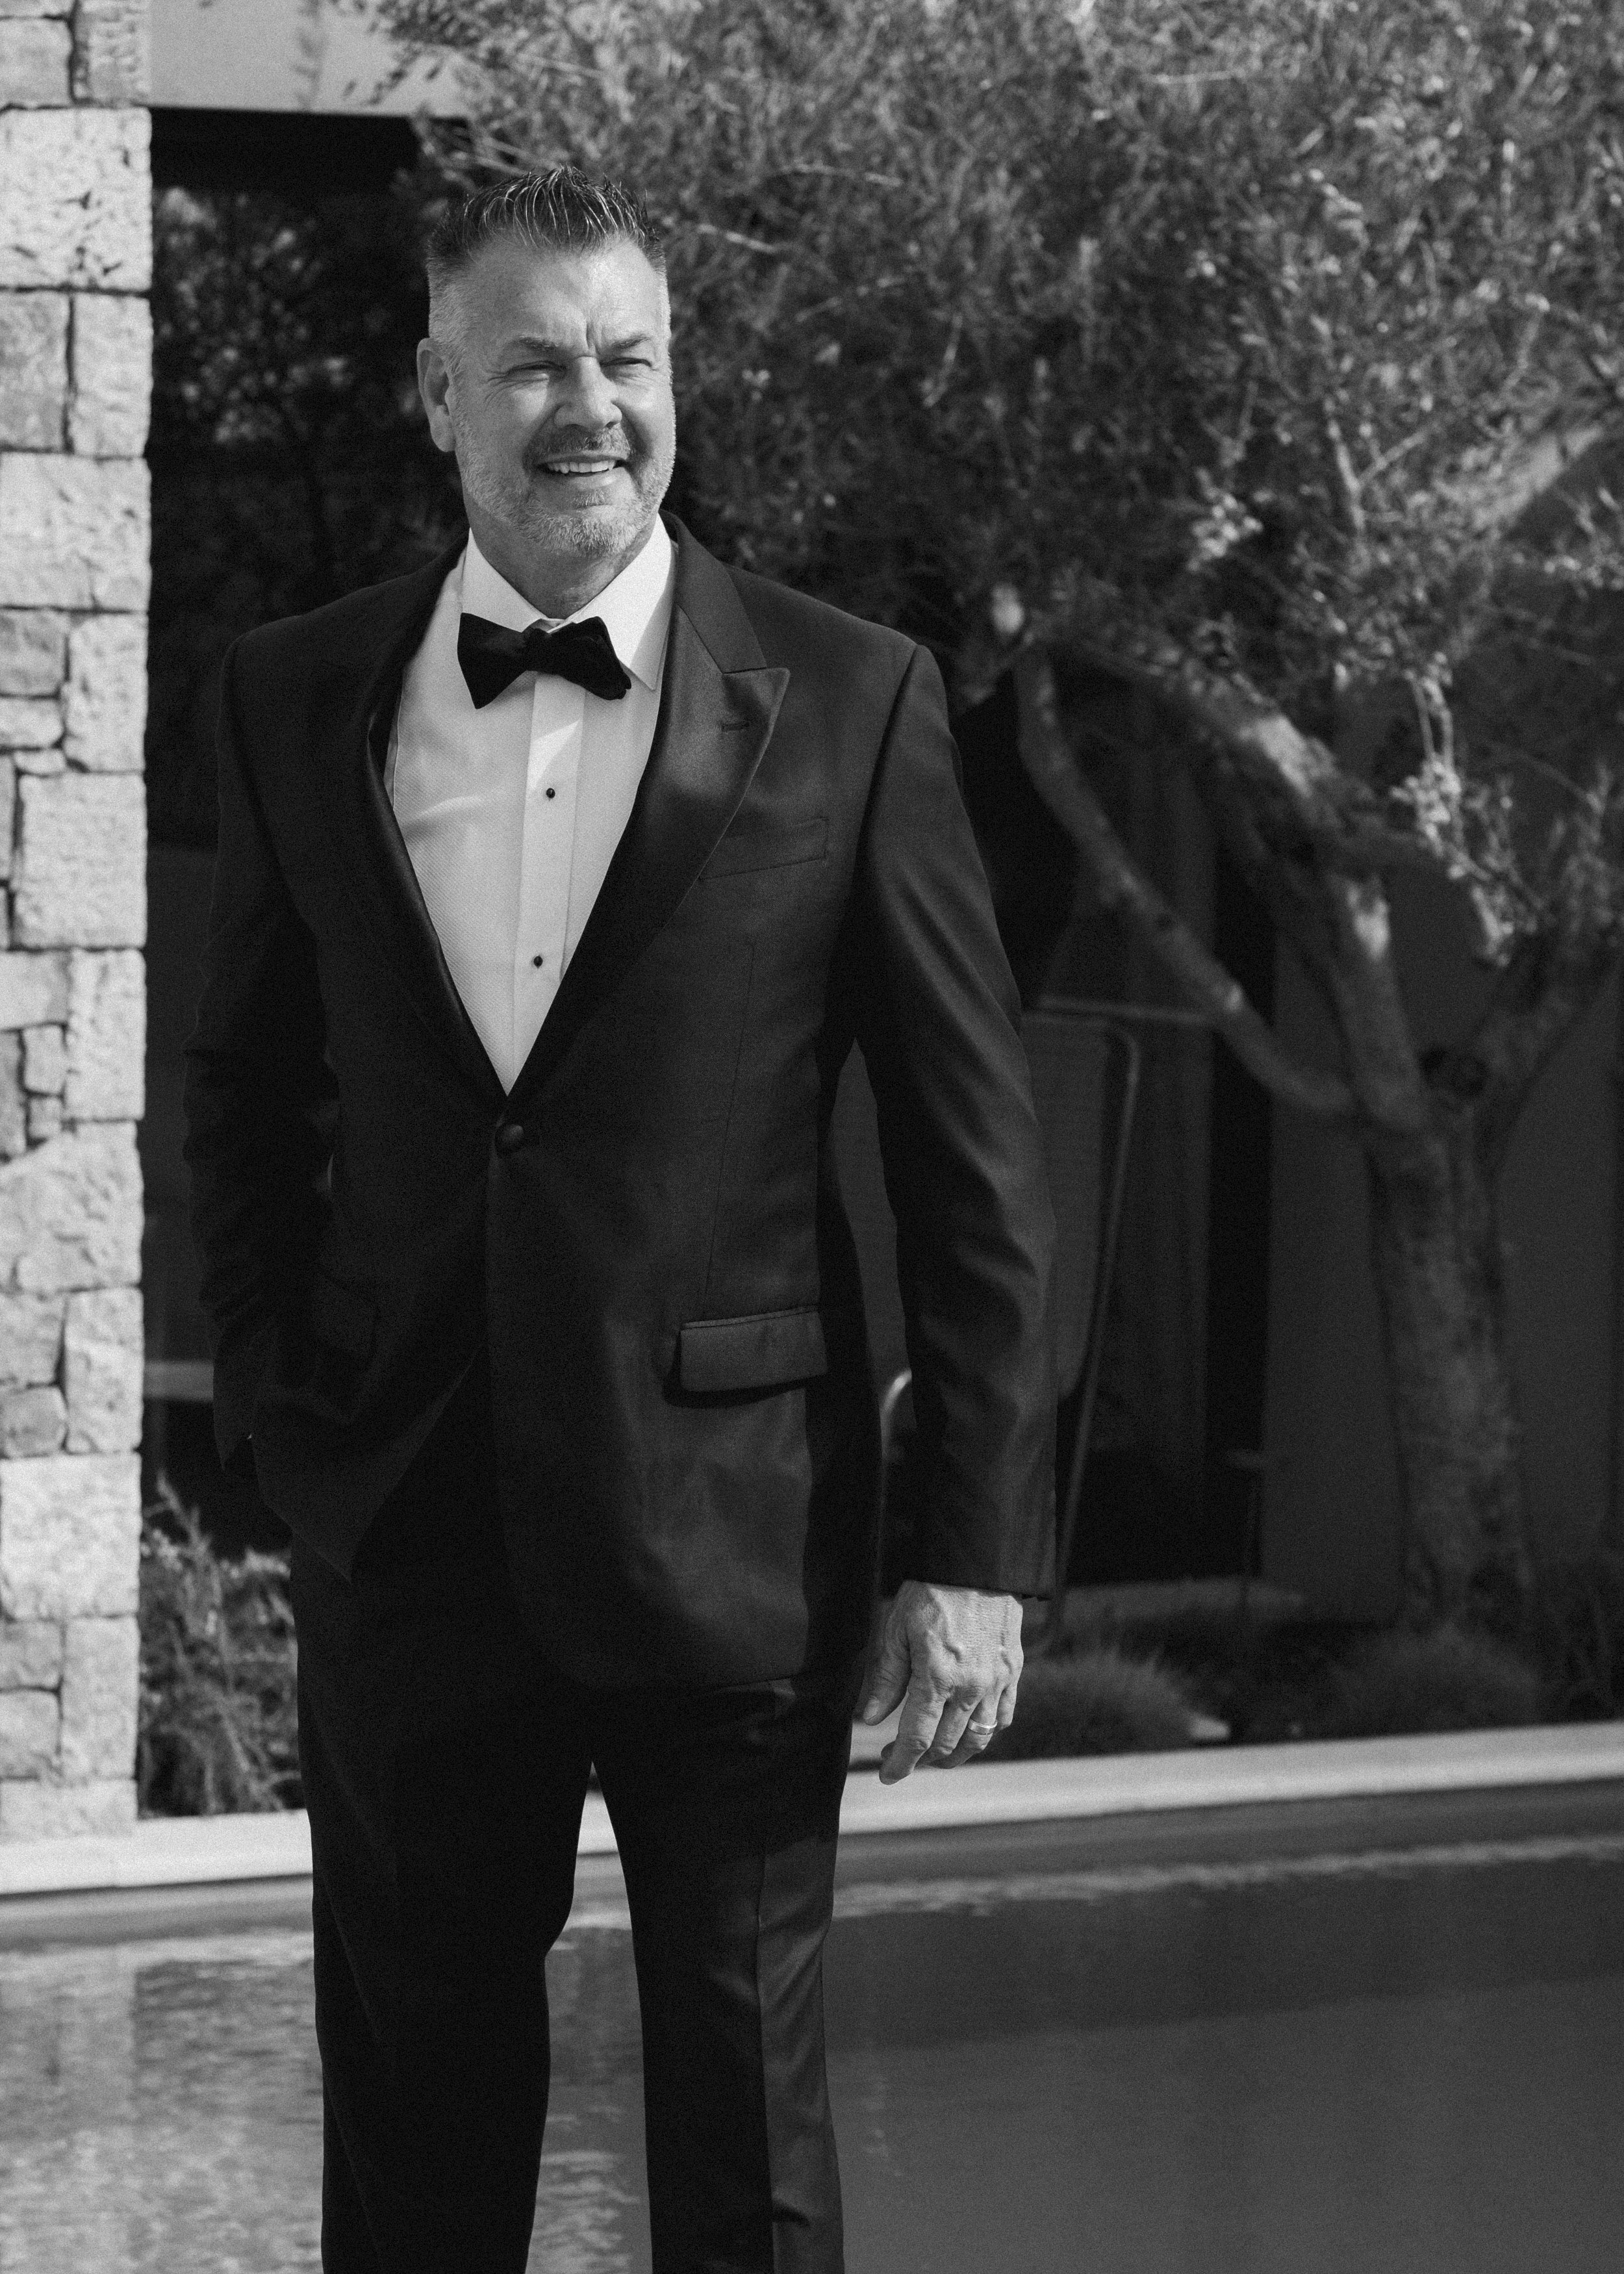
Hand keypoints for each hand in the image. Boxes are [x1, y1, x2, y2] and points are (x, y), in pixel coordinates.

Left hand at [856, 1580, 1021, 1783]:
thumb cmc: (930, 1593)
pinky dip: (986, 1732)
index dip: (900, 1763)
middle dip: (921, 1759)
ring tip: (935, 1755)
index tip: (887, 1774)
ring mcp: (996, 1682)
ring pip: (978, 1738)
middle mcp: (970, 1687)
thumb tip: (870, 1719)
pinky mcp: (1013, 1672)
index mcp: (936, 1677)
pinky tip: (969, 1729)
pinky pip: (1003, 1716)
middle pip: (947, 1745)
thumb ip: (887, 1679)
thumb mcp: (896, 1631)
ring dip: (955, 1755)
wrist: (976, 1566)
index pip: (917, 1738)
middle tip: (900, 1755)